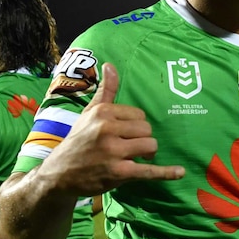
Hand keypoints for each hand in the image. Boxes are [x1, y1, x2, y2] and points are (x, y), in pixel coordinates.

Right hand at [38, 62, 184, 196]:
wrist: (59, 174)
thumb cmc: (79, 140)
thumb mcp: (89, 113)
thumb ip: (106, 90)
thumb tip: (110, 64)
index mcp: (103, 112)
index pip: (139, 115)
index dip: (135, 126)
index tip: (124, 134)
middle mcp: (107, 129)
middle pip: (147, 130)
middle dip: (142, 139)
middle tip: (131, 148)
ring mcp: (113, 151)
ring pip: (150, 146)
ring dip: (146, 154)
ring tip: (135, 158)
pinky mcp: (119, 172)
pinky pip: (149, 170)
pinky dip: (166, 172)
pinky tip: (180, 172)